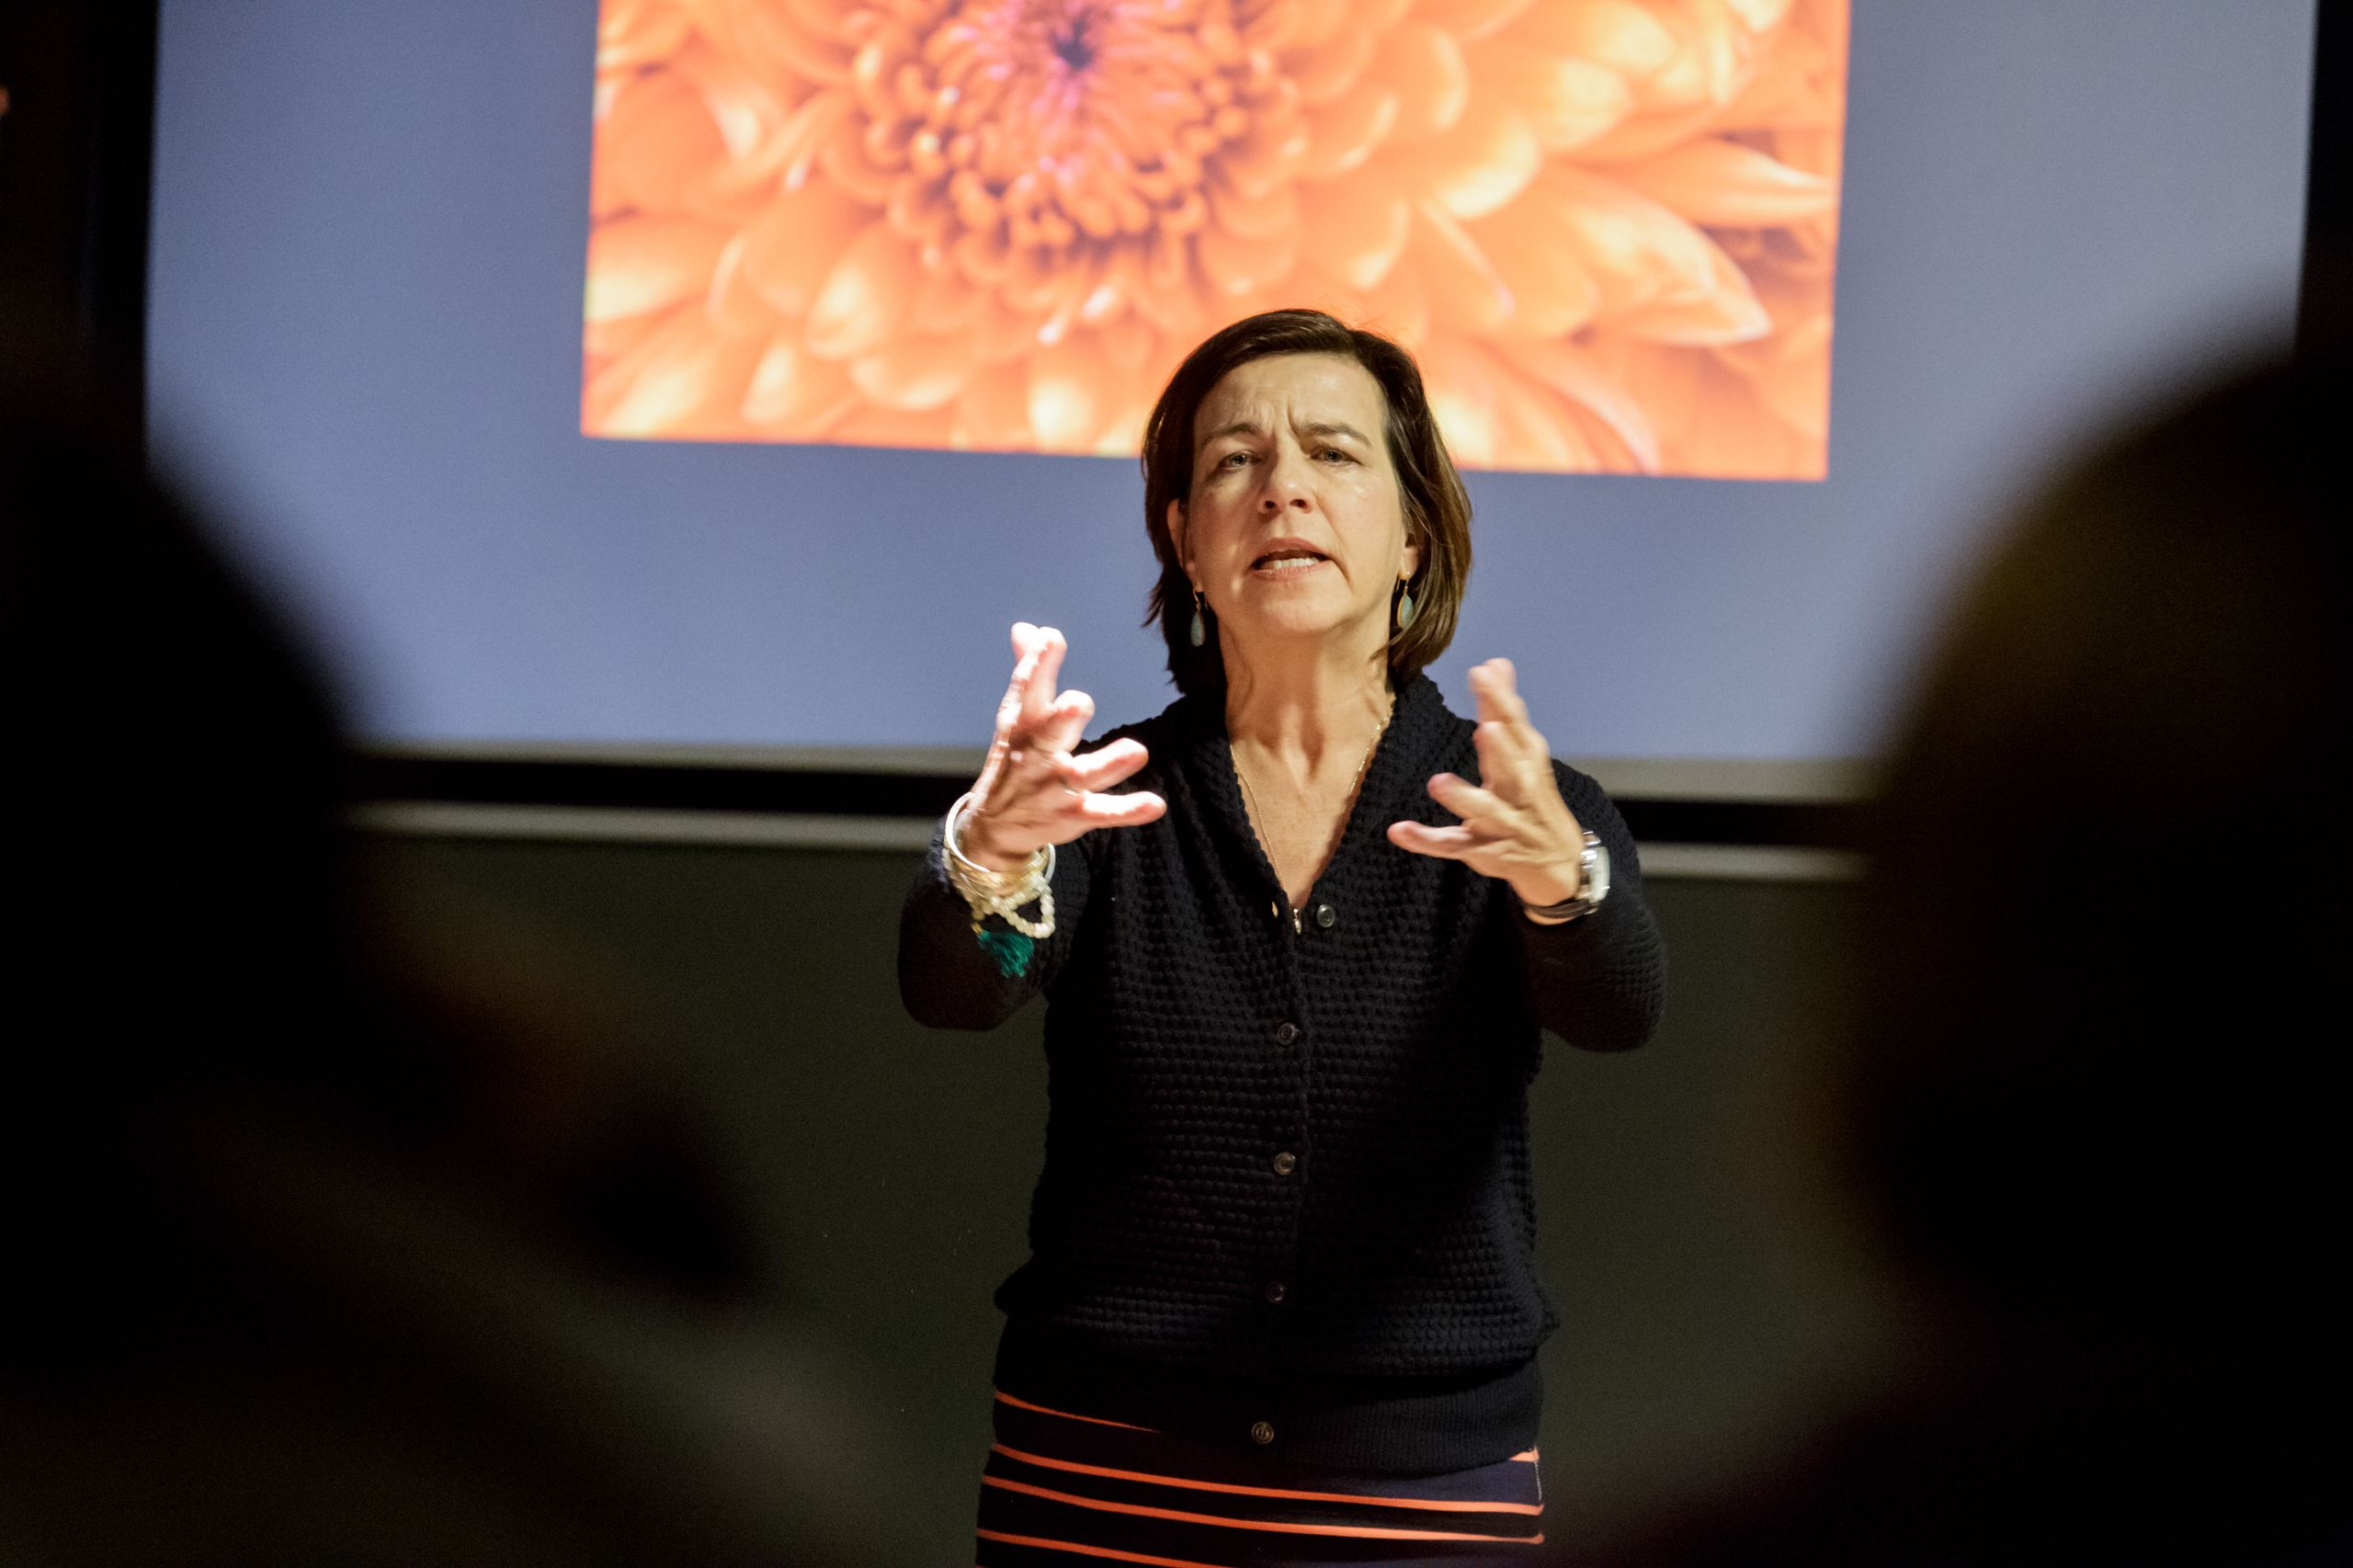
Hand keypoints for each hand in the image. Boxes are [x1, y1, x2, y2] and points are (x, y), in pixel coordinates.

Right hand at [959, 623, 1165, 870]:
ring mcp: (1056, 786)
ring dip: (1109, 763)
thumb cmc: (1016, 756)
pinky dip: (1128, 810)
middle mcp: (1036, 754)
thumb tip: (1027, 627)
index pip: (1027, 692)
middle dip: (1062, 719)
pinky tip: (1155, 804)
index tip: (1051, 638)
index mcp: (1023, 724)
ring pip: (1083, 775)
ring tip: (1138, 750)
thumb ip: (1030, 672)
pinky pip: (1103, 812)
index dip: (1037, 665)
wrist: (995, 826)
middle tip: (1079, 703)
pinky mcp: (1075, 814)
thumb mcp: (1017, 716)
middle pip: (1048, 733)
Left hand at [1387, 658, 1586, 912]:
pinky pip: (1452, 845)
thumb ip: (1506, 709)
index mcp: (1528, 763)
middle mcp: (1519, 792)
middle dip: (1499, 748)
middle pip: (1510, 767)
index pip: (1517, 727)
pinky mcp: (1483, 850)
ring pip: (1484, 810)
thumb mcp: (1526, 754)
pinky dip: (1425, 840)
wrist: (1559, 861)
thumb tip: (1496, 662)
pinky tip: (1399, 830)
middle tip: (1486, 727)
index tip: (1484, 672)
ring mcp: (1502, 824)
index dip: (1501, 701)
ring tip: (1439, 781)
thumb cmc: (1534, 797)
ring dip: (1463, 796)